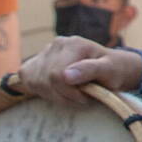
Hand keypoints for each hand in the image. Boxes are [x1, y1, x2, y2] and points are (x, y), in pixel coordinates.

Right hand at [15, 35, 141, 103]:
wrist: (109, 68)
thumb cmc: (113, 70)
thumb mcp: (110, 70)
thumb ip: (90, 70)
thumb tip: (65, 75)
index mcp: (74, 44)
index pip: (57, 75)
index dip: (71, 93)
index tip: (86, 96)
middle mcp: (56, 44)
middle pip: (46, 80)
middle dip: (64, 96)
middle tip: (82, 97)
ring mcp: (45, 52)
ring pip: (36, 83)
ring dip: (55, 96)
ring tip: (73, 94)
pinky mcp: (36, 62)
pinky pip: (28, 81)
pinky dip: (42, 91)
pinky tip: (57, 90)